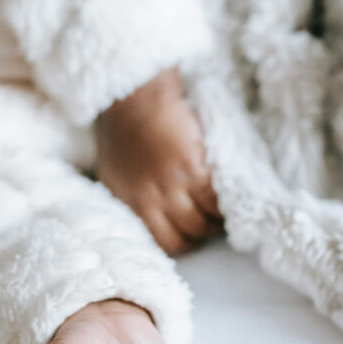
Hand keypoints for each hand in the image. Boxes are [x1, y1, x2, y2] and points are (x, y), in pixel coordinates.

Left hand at [96, 68, 222, 254]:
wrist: (134, 100)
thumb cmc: (123, 132)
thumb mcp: (114, 173)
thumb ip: (130, 198)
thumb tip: (148, 217)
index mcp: (128, 204)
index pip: (162, 243)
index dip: (182, 242)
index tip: (192, 234)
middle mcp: (149, 201)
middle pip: (185, 238)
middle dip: (201, 234)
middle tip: (212, 221)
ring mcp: (171, 187)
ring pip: (203, 223)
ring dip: (217, 220)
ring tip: (222, 209)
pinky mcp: (192, 169)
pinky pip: (215, 200)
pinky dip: (224, 202)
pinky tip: (228, 195)